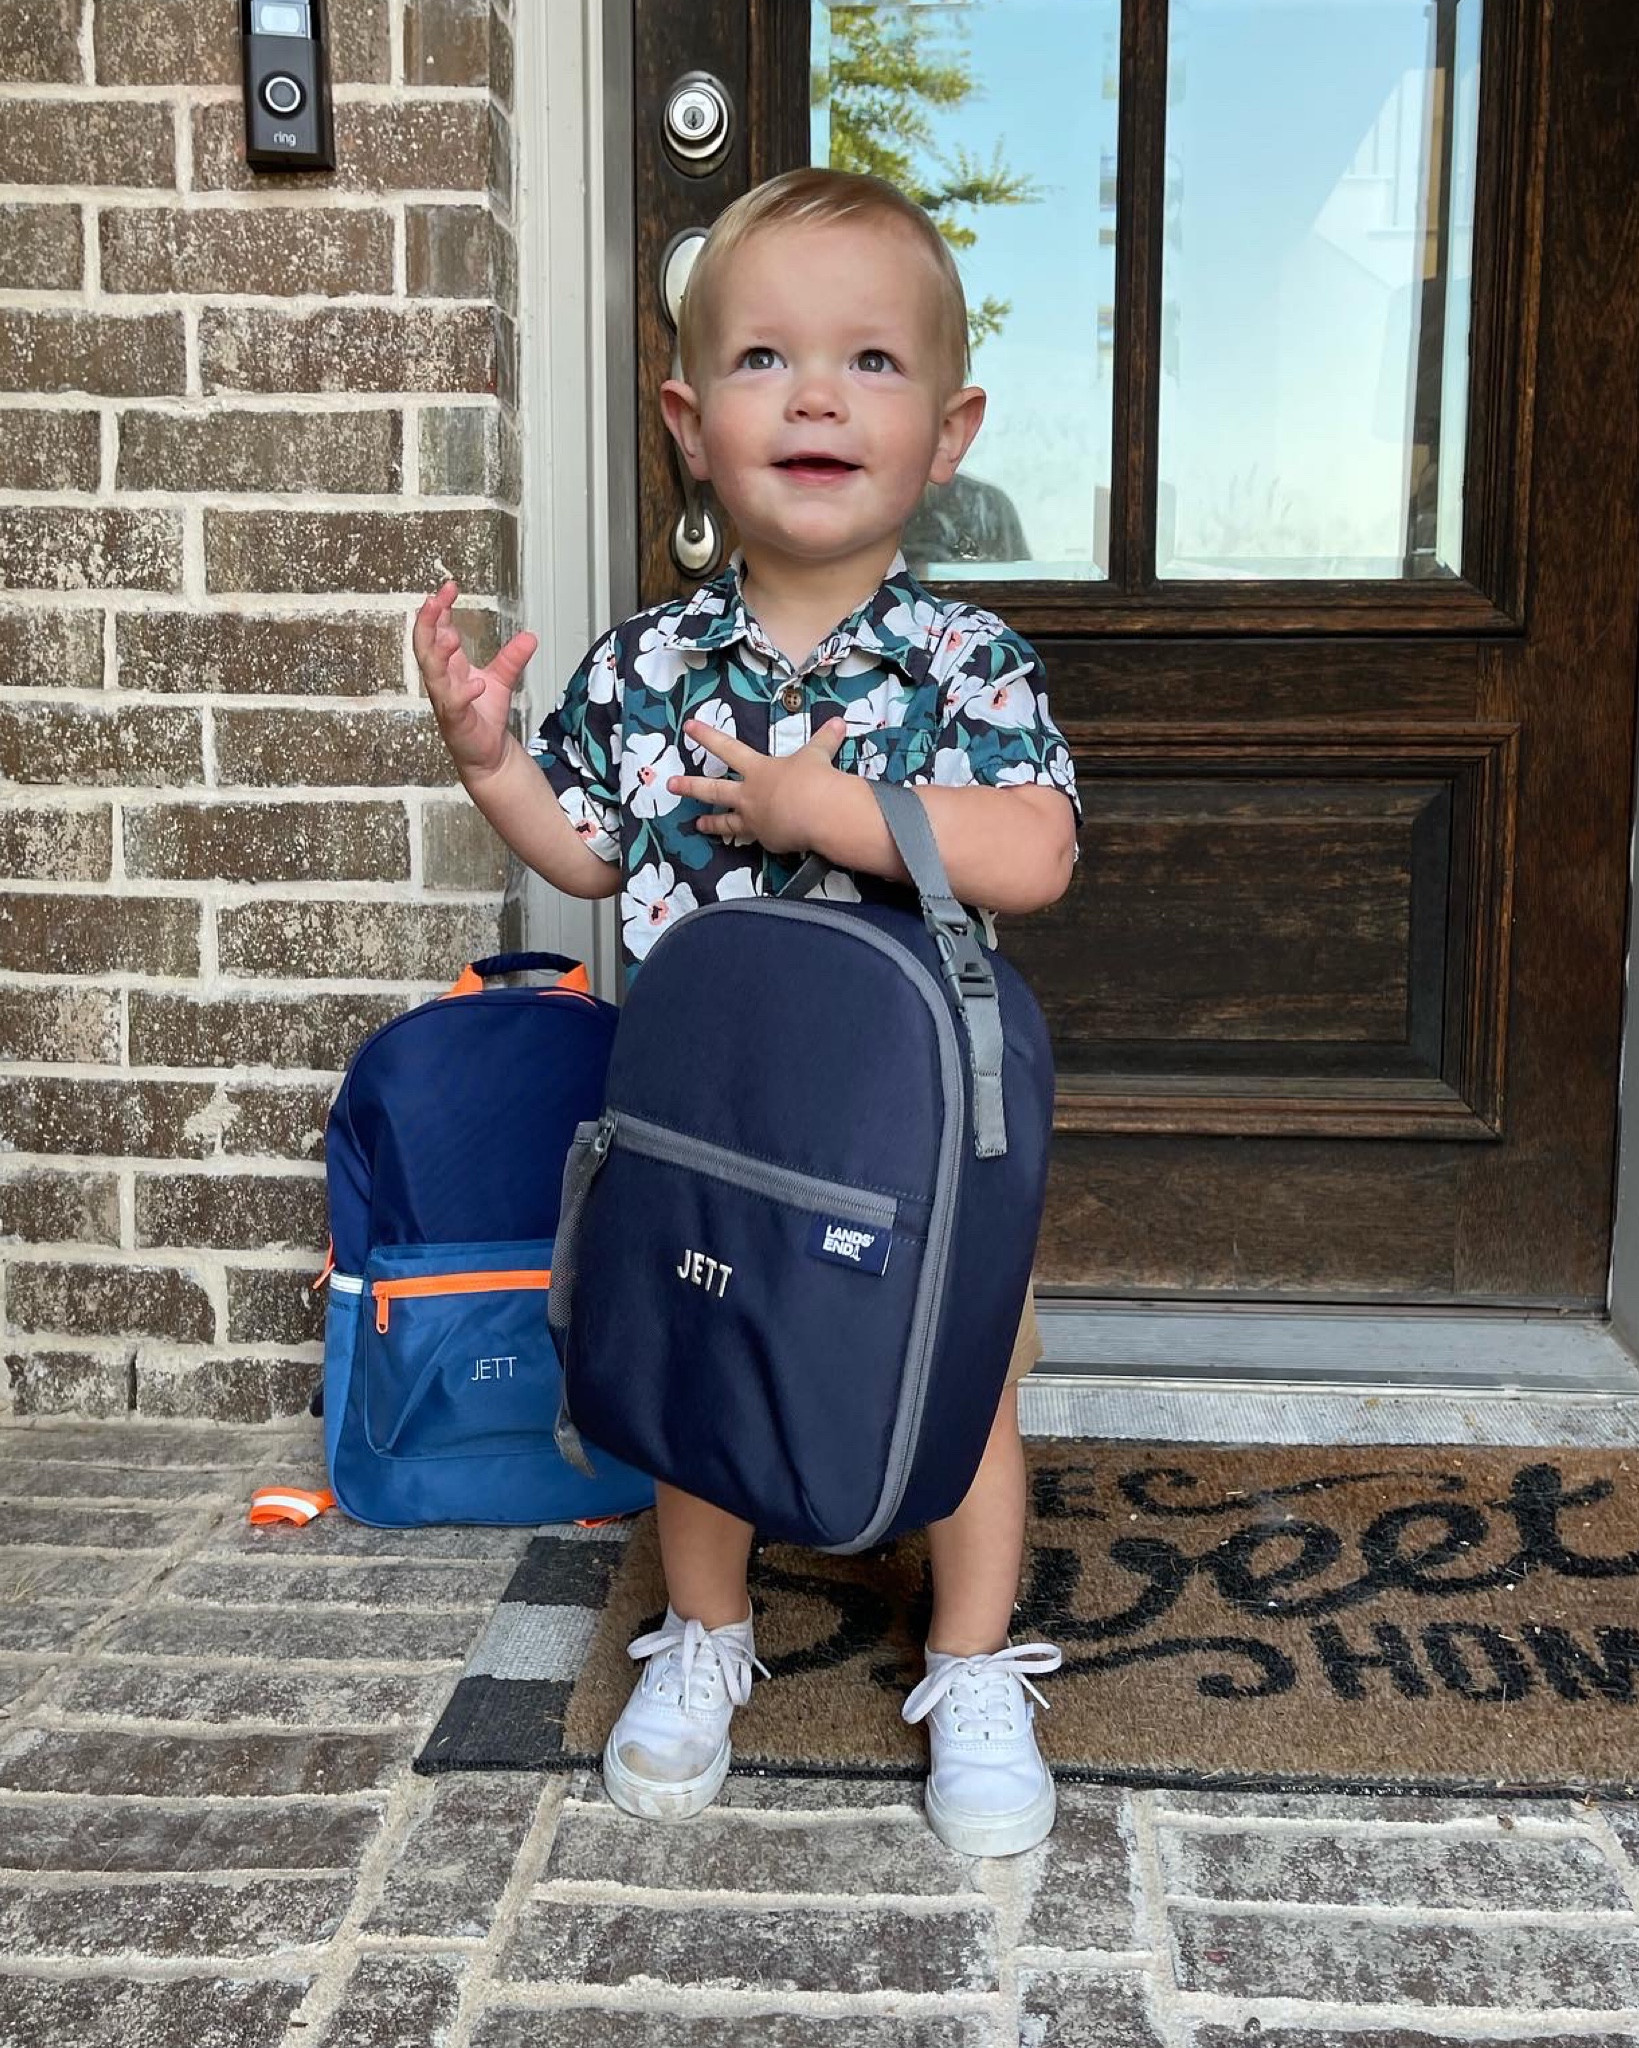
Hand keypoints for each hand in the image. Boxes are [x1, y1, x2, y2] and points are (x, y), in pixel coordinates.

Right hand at [413, 579, 537, 780]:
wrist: (489, 752)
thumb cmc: (485, 715)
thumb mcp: (501, 680)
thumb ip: (512, 658)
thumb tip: (530, 636)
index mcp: (448, 666)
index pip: (435, 631)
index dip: (438, 610)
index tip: (449, 587)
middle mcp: (441, 680)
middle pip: (424, 647)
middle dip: (427, 623)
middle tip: (435, 601)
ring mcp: (445, 700)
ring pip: (433, 673)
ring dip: (439, 653)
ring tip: (451, 635)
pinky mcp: (455, 721)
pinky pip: (454, 704)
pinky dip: (464, 693)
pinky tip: (477, 684)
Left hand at [668, 718, 848, 854]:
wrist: (821, 814)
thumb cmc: (815, 779)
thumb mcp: (818, 755)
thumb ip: (825, 740)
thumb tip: (840, 722)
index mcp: (758, 769)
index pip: (727, 748)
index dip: (707, 736)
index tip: (688, 727)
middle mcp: (750, 795)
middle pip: (712, 790)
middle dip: (689, 786)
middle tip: (671, 785)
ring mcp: (754, 820)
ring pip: (725, 821)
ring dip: (710, 823)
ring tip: (697, 825)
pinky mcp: (766, 841)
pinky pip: (757, 839)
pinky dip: (757, 838)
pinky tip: (760, 839)